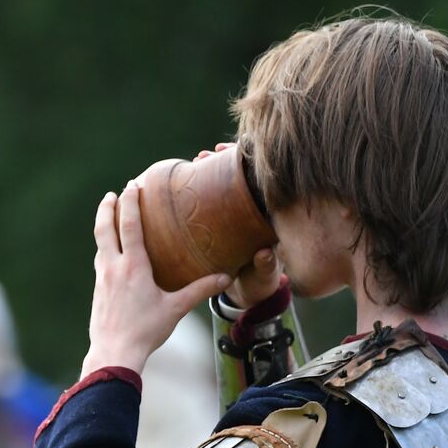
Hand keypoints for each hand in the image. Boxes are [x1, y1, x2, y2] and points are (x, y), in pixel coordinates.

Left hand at [82, 182, 232, 376]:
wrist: (113, 353)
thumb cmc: (145, 331)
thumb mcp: (175, 309)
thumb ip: (199, 291)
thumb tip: (225, 277)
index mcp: (133, 266)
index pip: (129, 225)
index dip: (130, 202)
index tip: (131, 185)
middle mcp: (113, 267)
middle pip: (104, 228)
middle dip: (108, 208)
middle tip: (113, 193)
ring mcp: (102, 279)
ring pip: (100, 244)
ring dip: (104, 226)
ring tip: (111, 217)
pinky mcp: (97, 290)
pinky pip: (100, 261)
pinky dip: (105, 248)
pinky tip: (112, 254)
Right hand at [193, 143, 282, 308]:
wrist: (248, 295)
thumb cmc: (260, 283)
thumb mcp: (264, 277)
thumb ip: (266, 266)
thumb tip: (264, 254)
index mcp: (265, 218)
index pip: (258, 182)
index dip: (249, 164)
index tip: (235, 152)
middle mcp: (250, 212)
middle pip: (236, 178)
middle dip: (222, 161)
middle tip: (207, 154)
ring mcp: (232, 218)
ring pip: (219, 187)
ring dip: (207, 171)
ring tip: (196, 160)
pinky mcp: (217, 227)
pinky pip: (206, 204)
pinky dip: (195, 190)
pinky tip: (181, 180)